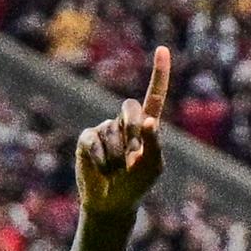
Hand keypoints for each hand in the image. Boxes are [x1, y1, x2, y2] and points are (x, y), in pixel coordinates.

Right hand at [75, 46, 169, 214]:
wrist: (112, 201)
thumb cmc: (137, 184)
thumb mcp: (153, 167)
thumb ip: (154, 143)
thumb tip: (150, 120)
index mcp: (147, 127)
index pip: (155, 95)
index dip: (159, 73)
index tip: (163, 48)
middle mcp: (125, 123)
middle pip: (130, 109)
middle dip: (133, 131)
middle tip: (133, 157)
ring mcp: (105, 129)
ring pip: (113, 133)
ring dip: (118, 157)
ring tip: (118, 170)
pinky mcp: (87, 138)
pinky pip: (94, 141)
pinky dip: (101, 159)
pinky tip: (103, 170)